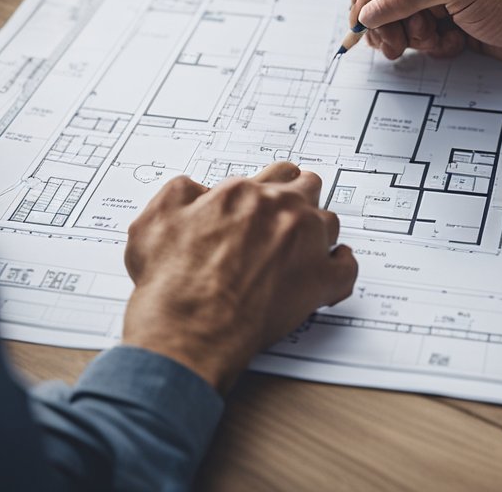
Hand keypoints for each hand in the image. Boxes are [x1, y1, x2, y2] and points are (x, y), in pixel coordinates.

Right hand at [121, 162, 356, 392]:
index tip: (268, 198)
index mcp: (243, 194)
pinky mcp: (319, 281)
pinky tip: (334, 269)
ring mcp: (306, 244)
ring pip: (330, 222)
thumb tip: (196, 190)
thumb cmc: (172, 283)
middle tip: (288, 216)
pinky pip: (347, 268)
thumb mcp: (154, 219)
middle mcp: (280, 211)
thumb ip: (181, 193)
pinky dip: (343, 268)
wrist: (189, 328)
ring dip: (319, 232)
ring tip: (304, 247)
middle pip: (308, 187)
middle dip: (299, 198)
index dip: (271, 186)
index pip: (274, 173)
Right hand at [350, 0, 501, 65]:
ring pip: (398, 21)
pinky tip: (455, 43)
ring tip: (435, 40)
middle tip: (394, 45)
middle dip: (387, 22)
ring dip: (411, 37)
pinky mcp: (449, 23)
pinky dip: (432, 46)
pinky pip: (419, 38)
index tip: (365, 22)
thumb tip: (369, 10)